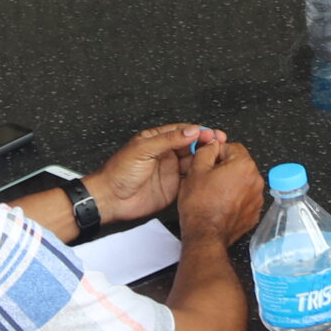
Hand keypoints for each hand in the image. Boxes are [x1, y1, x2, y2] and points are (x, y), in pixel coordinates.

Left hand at [86, 123, 221, 223]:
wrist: (111, 199)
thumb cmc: (118, 172)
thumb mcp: (143, 150)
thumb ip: (168, 140)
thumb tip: (190, 131)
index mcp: (157, 140)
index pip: (182, 132)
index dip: (198, 131)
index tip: (212, 133)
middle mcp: (165, 154)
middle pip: (191, 146)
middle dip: (206, 144)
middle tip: (220, 144)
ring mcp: (170, 171)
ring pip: (193, 163)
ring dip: (205, 160)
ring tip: (217, 158)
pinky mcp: (173, 188)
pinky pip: (190, 181)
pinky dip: (200, 178)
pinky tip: (208, 176)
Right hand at [173, 139, 264, 246]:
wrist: (205, 235)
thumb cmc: (200, 207)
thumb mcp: (196, 170)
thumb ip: (206, 150)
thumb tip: (212, 143)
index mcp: (244, 165)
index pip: (231, 146)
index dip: (216, 152)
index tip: (208, 160)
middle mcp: (255, 180)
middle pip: (239, 163)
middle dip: (224, 167)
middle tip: (207, 178)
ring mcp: (257, 197)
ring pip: (242, 180)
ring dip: (230, 182)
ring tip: (213, 193)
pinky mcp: (254, 212)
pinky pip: (245, 197)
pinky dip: (235, 198)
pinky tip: (220, 203)